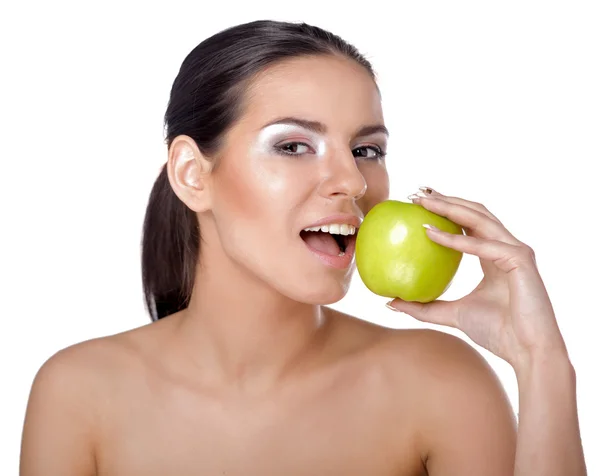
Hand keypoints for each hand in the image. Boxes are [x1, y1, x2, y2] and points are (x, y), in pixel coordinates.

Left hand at [387, 187, 567, 369]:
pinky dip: (457, 240)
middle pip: (474, 213)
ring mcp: (516, 251)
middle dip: (445, 199)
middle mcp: (506, 248)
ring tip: (422, 202)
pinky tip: (432, 234)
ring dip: (449, 208)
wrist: (527, 352)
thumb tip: (389, 302)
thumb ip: (423, 307)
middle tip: (415, 193)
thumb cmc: (496, 332)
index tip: (418, 201)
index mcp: (494, 255)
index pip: (469, 223)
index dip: (446, 208)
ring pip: (480, 219)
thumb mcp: (451, 314)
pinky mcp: (520, 260)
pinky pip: (483, 246)